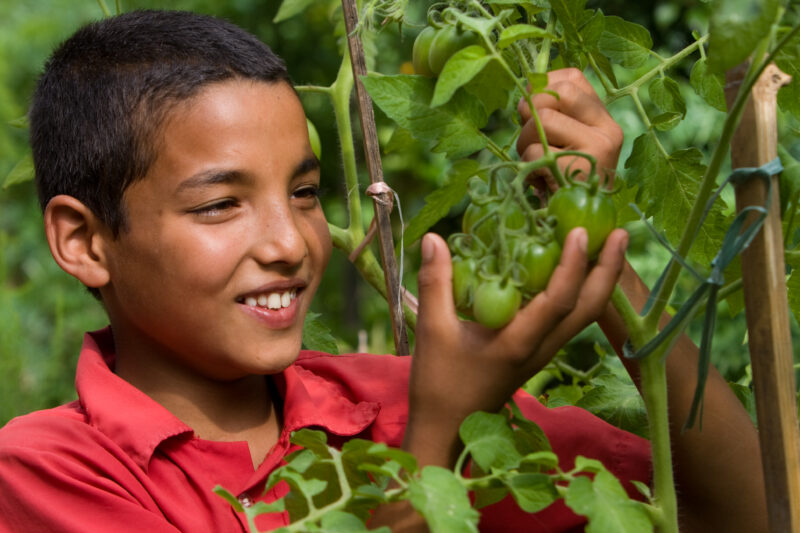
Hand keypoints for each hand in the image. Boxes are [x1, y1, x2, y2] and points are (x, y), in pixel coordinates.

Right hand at [404, 226, 627, 467]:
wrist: (447, 431)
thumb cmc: (439, 385)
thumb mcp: (432, 331)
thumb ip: (436, 282)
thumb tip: (434, 238)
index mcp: (519, 343)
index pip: (558, 300)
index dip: (572, 264)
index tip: (579, 230)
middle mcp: (541, 348)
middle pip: (589, 308)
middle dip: (608, 270)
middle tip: (619, 232)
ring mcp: (542, 353)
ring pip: (583, 315)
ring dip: (599, 280)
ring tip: (605, 244)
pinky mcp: (537, 354)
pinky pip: (568, 319)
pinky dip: (578, 292)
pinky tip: (571, 271)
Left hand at [516, 68, 621, 189]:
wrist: (581, 231)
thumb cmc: (564, 185)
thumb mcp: (564, 144)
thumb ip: (553, 116)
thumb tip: (527, 90)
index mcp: (604, 119)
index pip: (571, 78)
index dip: (542, 87)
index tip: (533, 111)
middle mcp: (608, 129)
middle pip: (554, 94)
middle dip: (529, 114)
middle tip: (530, 140)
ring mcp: (598, 148)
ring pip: (541, 119)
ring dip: (525, 142)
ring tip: (535, 164)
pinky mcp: (581, 168)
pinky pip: (536, 151)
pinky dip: (527, 166)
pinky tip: (539, 182)